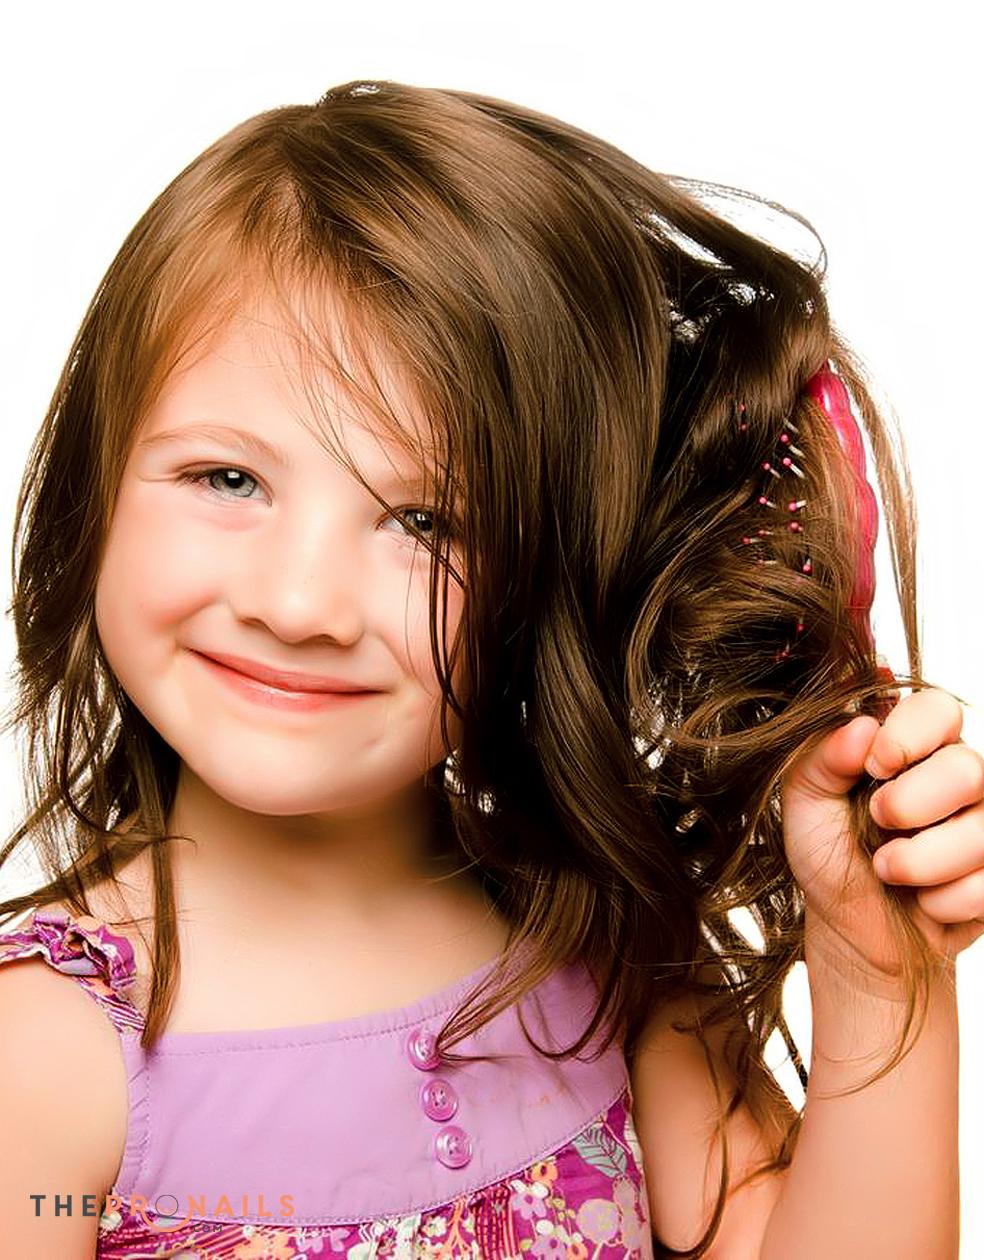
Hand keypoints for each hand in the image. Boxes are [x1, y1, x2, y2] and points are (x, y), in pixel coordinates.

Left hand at [780, 688, 983, 977]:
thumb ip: (823, 758)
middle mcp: (960, 777)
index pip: (938, 708)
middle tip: (878, 822)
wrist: (851, 928)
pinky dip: (943, 901)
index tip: (875, 767)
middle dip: (910, 805)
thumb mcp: (806, 802)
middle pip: (969, 769)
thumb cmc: (829, 853)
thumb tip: (860, 727)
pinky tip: (923, 900)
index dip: (908, 736)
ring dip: (921, 862)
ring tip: (887, 869)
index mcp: (915, 745)